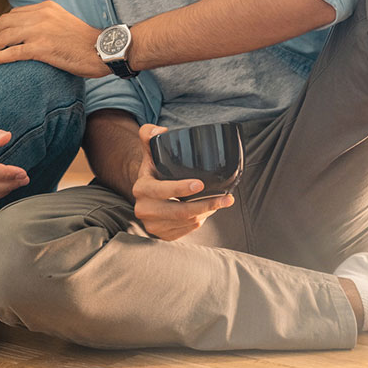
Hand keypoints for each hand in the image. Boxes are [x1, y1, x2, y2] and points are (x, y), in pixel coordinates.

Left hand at [0, 0, 108, 76]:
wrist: (103, 49)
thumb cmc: (85, 42)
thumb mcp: (63, 22)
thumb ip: (46, 22)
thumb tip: (29, 33)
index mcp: (45, 7)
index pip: (13, 14)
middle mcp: (40, 15)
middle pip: (4, 23)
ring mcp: (40, 31)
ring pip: (4, 37)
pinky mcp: (42, 48)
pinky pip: (12, 52)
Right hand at [132, 124, 233, 240]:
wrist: (146, 195)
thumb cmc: (154, 171)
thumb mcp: (150, 153)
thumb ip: (148, 135)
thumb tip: (159, 130)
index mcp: (141, 189)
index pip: (161, 190)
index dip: (181, 189)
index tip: (201, 184)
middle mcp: (144, 210)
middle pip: (179, 212)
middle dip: (205, 206)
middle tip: (226, 199)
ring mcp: (153, 226)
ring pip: (187, 222)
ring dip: (206, 213)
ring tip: (219, 202)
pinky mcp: (163, 236)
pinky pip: (187, 231)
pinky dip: (200, 221)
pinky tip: (206, 211)